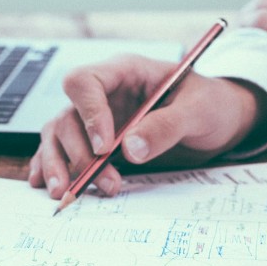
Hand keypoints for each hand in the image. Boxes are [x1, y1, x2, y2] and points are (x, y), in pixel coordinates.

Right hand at [29, 55, 266, 197]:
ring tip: (65, 193)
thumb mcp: (199, 111)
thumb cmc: (211, 105)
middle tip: (104, 182)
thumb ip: (166, 126)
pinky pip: (63, 150)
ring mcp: (97, 119)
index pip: (85, 82)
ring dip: (60, 164)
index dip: (88, 114)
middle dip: (79, 153)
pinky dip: (52, 167)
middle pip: (67, 116)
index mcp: (125, 72)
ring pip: (58, 135)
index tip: (105, 147)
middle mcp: (104, 94)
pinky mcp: (97, 142)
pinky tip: (46, 185)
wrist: (221, 121)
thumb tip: (130, 149)